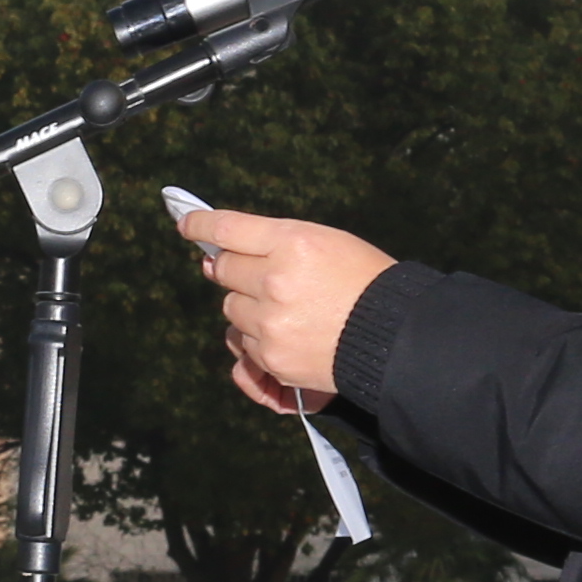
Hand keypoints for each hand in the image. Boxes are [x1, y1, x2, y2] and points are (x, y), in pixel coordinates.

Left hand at [177, 206, 396, 404]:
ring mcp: (270, 322)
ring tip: (289, 309)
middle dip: (232, 270)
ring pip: (231, 308)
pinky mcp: (271, 357)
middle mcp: (275, 281)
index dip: (199, 225)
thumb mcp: (328, 242)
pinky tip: (291, 333)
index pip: (227, 228)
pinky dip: (259, 339)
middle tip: (251, 273)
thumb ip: (276, 243)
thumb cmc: (366, 282)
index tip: (186, 224)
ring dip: (249, 307)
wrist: (396, 337)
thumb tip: (220, 255)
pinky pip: (244, 343)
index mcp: (293, 243)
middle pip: (224, 270)